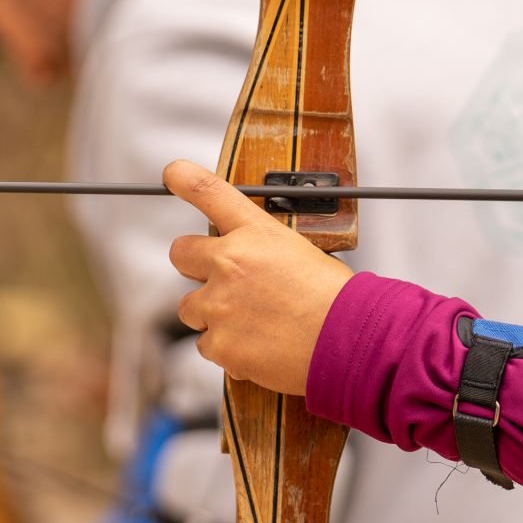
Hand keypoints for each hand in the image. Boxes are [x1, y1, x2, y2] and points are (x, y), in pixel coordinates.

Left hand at [164, 160, 353, 395]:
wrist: (348, 340)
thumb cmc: (337, 300)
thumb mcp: (305, 254)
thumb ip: (266, 254)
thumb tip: (254, 266)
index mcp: (255, 234)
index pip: (210, 193)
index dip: (185, 178)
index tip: (173, 173)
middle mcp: (229, 263)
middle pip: (180, 254)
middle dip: (193, 266)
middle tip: (215, 280)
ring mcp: (219, 304)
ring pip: (189, 307)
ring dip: (210, 314)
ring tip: (248, 324)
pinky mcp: (219, 343)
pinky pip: (206, 345)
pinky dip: (225, 349)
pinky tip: (255, 348)